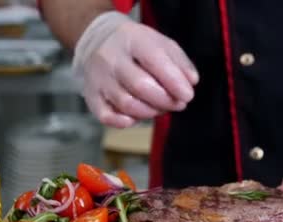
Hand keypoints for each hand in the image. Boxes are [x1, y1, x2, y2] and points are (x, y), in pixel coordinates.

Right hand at [73, 12, 198, 127]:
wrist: (98, 41)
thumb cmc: (136, 47)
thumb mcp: (161, 44)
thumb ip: (180, 63)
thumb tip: (191, 82)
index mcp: (132, 39)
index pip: (154, 61)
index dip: (174, 82)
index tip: (187, 95)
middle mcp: (111, 58)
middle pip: (141, 86)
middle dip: (165, 100)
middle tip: (177, 104)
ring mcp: (99, 78)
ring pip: (126, 104)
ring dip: (150, 112)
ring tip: (159, 107)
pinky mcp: (91, 95)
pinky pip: (106, 116)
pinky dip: (123, 122)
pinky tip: (134, 118)